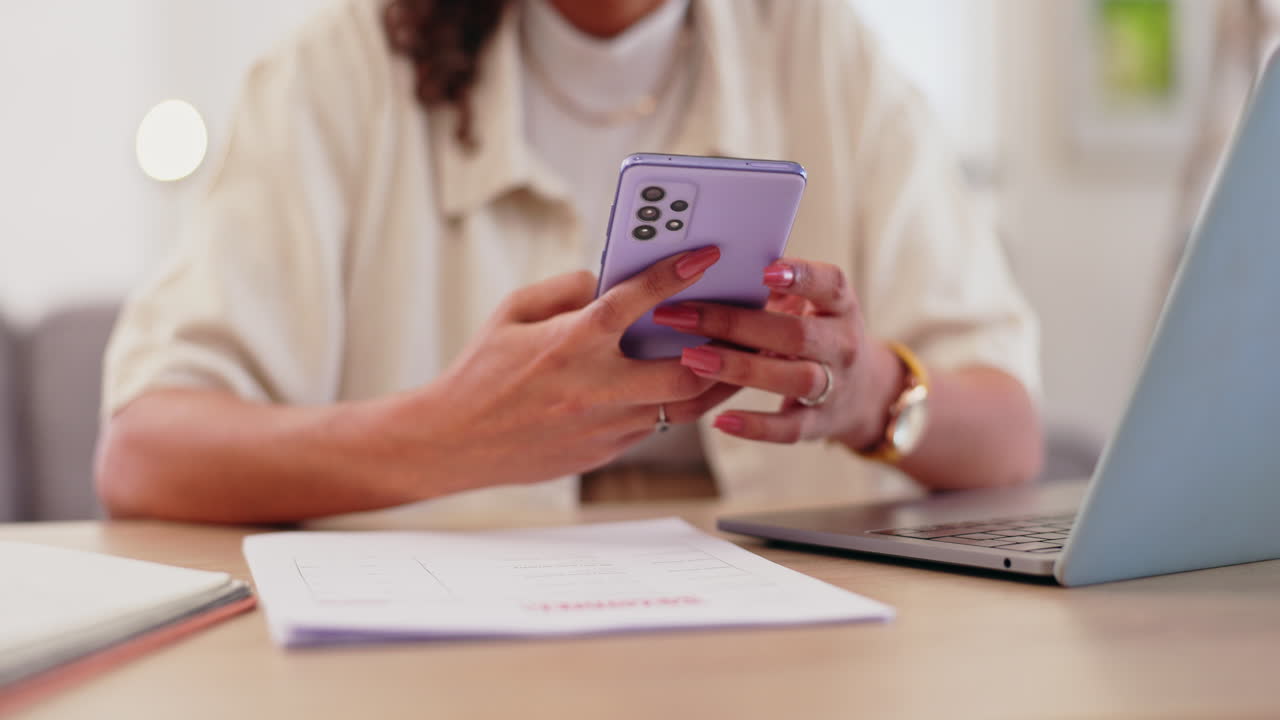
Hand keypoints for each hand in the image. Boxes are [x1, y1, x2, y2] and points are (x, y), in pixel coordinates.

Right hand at [385, 247, 739, 491]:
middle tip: (748, 324)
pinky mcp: (606, 451)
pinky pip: (657, 425)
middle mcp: (595, 386)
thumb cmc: (482, 370)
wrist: (455, 442)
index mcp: (570, 342)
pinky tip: (690, 385)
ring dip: (716, 382)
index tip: (707, 255)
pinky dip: (677, 403)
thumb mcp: (512, 312)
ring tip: (738, 358)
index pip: (634, 300)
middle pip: (685, 371)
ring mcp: (605, 425)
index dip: (675, 273)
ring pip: (683, 407)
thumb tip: (611, 281)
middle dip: (724, 348)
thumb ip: (566, 289)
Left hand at [651, 258, 900, 446]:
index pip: (830, 285)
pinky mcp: (818, 423)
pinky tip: (720, 421)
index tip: (764, 269)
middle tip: (684, 315)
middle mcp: (842, 345)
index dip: (802, 276)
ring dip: (741, 368)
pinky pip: (788, 428)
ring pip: (793, 378)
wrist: (864, 393)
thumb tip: (713, 264)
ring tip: (694, 359)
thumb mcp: (812, 305)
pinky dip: (756, 427)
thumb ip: (776, 289)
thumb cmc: (818, 335)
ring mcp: (834, 387)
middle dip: (737, 324)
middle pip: (795, 334)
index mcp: (840, 308)